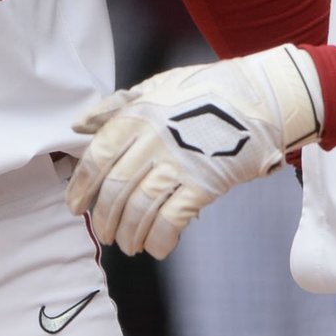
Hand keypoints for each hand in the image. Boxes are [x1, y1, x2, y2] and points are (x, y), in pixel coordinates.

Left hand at [65, 45, 321, 256]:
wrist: (259, 97)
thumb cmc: (206, 90)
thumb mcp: (154, 87)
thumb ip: (114, 107)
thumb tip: (80, 124)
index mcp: (135, 118)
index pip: (96, 159)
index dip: (82, 187)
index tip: (76, 206)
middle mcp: (151, 142)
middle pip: (116, 189)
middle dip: (105, 217)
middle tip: (104, 233)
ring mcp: (178, 164)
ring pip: (140, 208)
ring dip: (130, 233)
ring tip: (128, 244)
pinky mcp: (204, 184)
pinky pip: (172, 219)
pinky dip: (160, 238)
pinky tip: (156, 248)